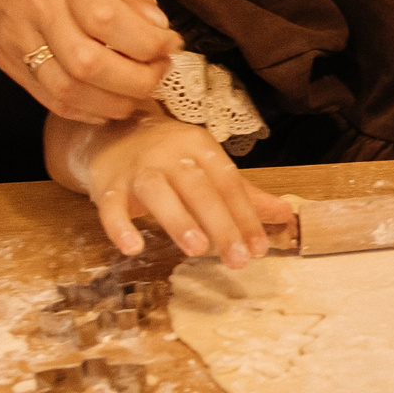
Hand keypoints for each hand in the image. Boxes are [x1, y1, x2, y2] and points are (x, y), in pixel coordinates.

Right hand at [0, 0, 177, 122]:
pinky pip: (46, 97)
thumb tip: (157, 27)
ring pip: (66, 89)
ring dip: (112, 102)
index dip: (148, 42)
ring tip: (140, 91)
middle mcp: (38, 6)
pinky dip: (84, 109)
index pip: (108, 21)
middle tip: (160, 71)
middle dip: (137, 80)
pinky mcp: (6, 59)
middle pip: (88, 64)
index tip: (170, 43)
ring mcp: (17, 37)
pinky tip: (108, 102)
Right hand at [63, 116, 289, 265]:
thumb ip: (244, 195)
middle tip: (237, 259)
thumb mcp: (207, 169)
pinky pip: (111, 205)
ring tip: (197, 249)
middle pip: (199, 188)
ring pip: (158, 191)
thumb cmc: (169, 158)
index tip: (259, 249)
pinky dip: (119, 226)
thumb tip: (286, 214)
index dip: (246, 216)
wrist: (112, 134)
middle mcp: (170, 153)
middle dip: (221, 224)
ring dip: (178, 219)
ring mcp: (137, 167)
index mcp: (200, 147)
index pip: (229, 183)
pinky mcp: (107, 183)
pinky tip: (132, 247)